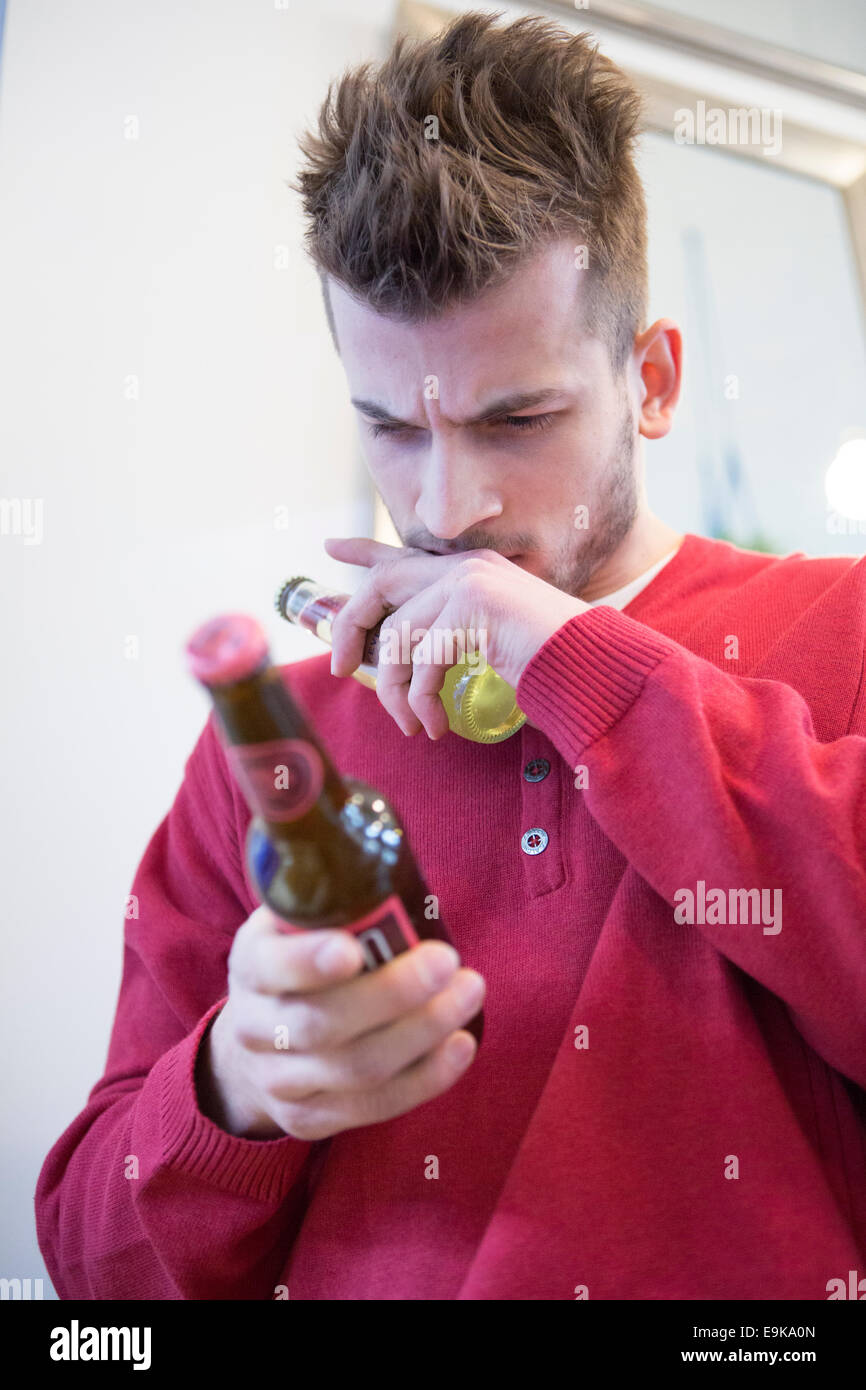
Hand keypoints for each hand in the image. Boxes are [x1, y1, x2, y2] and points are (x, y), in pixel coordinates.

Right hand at [196, 906, 484, 1140]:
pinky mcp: (313, 1119)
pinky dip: (426, 1077)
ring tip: (469, 992)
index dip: (309, 961)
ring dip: (422, 1031)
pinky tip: (461, 1044)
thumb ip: (330, 896)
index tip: (353, 948)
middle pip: (321, 1024)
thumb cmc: (297, 962)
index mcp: (250, 965)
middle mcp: (256, 1030)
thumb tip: (387, 853)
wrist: (257, 1044)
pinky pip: (375, 1107)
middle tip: (448, 960)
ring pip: (356, 1070)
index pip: (270, 967)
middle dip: (392, 994)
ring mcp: (282, 1083)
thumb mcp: (293, 920)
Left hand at [323, 537, 586, 737]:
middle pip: (381, 586)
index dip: (362, 552)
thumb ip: (449, 633)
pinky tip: (433, 725)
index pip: (402, 554)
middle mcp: (466, 567)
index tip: (329, 547)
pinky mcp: (475, 607)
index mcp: (469, 570)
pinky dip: (421, 700)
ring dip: (396, 690)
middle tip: (343, 668)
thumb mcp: (487, 640)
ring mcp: (470, 582)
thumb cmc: (547, 663)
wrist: (593, 667)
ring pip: (399, 636)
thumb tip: (398, 654)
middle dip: (351, 627)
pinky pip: (424, 659)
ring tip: (411, 722)